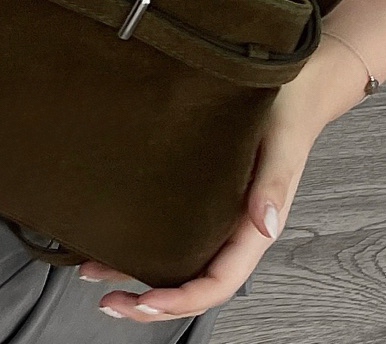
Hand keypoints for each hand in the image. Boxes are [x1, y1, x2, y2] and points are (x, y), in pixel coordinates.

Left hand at [77, 75, 324, 322]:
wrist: (293, 83)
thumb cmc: (287, 110)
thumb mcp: (281, 143)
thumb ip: (273, 185)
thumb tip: (265, 226)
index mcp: (253, 225)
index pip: (218, 281)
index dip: (182, 299)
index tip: (145, 301)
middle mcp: (231, 226)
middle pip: (191, 281)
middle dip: (152, 301)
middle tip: (108, 301)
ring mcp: (213, 212)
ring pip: (175, 259)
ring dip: (137, 276)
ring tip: (91, 275)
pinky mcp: (198, 191)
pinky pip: (170, 228)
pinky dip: (140, 240)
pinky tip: (107, 235)